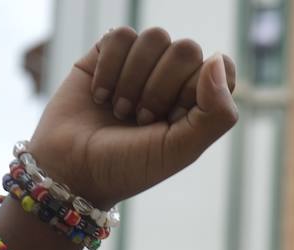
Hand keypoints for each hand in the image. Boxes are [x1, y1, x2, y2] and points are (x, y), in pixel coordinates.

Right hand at [27, 27, 238, 209]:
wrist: (72, 169)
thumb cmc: (129, 166)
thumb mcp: (180, 149)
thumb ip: (215, 113)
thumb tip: (217, 58)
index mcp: (199, 101)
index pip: (221, 68)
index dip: (198, 89)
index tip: (174, 118)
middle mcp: (174, 78)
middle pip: (186, 49)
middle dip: (160, 88)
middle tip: (140, 119)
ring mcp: (142, 63)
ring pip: (154, 37)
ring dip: (133, 80)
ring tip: (120, 111)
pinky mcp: (108, 52)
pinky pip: (121, 36)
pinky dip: (109, 69)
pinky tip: (100, 96)